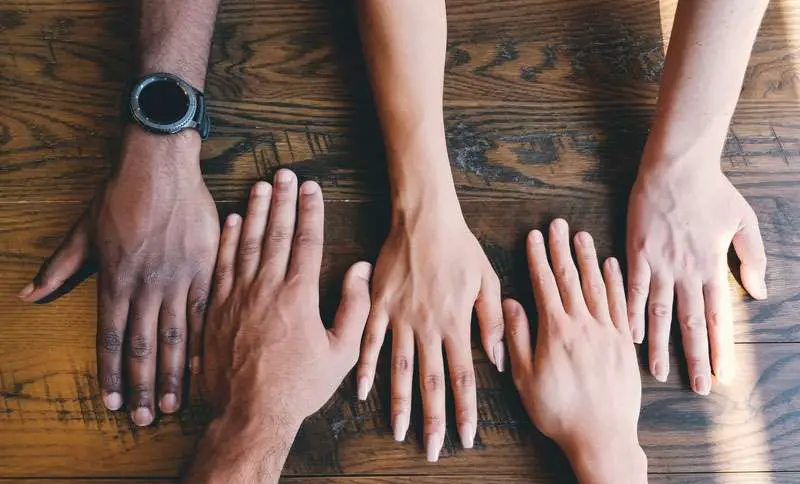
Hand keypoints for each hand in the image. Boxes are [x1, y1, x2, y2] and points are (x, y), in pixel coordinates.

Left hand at [18, 127, 218, 424]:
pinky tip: (202, 364)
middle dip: (141, 386)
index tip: (111, 403)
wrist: (160, 166)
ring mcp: (178, 278)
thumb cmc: (120, 195)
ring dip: (171, 373)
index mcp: (115, 279)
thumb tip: (28, 295)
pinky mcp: (205, 267)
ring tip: (170, 403)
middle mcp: (146, 285)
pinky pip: (205, 311)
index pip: (110, 338)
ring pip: (175, 336)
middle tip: (144, 418)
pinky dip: (203, 340)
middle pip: (142, 346)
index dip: (110, 375)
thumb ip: (60, 267)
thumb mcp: (83, 231)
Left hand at [187, 171, 371, 483]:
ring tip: (260, 186)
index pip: (306, 241)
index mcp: (298, 296)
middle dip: (282, 200)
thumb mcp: (341, 352)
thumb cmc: (298, 386)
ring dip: (254, 211)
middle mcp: (266, 288)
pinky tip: (231, 221)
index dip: (310, 211)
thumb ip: (353, 307)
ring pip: (246, 243)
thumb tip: (359, 270)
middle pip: (275, 233)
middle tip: (285, 174)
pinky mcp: (216, 309)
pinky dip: (227, 240)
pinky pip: (221, 265)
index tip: (311, 187)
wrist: (249, 413)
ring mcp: (237, 296)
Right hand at [356, 196, 503, 460]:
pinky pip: (370, 342)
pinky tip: (361, 391)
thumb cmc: (460, 247)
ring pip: (399, 369)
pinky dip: (366, 367)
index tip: (466, 437)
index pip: (463, 377)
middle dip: (434, 419)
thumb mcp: (487, 280)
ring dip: (399, 403)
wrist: (424, 218)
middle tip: (433, 450)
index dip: (465, 410)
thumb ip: (492, 321)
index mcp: (456, 323)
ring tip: (399, 432)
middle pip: (431, 382)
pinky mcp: (379, 305)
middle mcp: (428, 327)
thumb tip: (499, 360)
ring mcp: (400, 317)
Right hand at [504, 219, 645, 483]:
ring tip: (582, 235)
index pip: (545, 284)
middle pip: (571, 278)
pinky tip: (611, 266)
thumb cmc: (558, 411)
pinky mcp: (624, 344)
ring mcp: (607, 332)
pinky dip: (616, 282)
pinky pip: (621, 304)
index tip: (535, 236)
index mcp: (556, 331)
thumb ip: (517, 337)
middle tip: (558, 223)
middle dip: (562, 248)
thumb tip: (509, 303)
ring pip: (597, 286)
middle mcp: (583, 325)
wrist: (602, 437)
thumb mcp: (525, 378)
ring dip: (588, 258)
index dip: (538, 258)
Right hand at [627, 160, 766, 392]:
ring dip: (659, 345)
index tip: (723, 375)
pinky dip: (631, 313)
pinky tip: (629, 334)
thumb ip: (752, 258)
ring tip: (657, 373)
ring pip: (660, 313)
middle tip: (698, 388)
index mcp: (712, 266)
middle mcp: (686, 271)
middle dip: (695, 358)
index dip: (721, 348)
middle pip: (690, 323)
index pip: (718, 316)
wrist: (676, 167)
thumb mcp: (744, 222)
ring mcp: (659, 264)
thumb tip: (760, 292)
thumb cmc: (712, 191)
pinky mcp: (637, 253)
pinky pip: (633, 289)